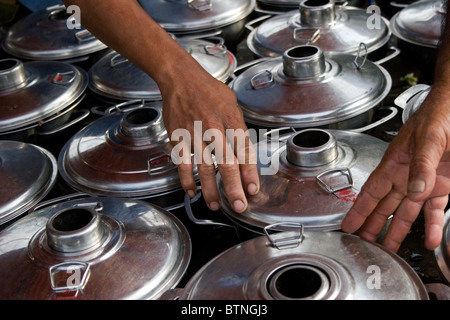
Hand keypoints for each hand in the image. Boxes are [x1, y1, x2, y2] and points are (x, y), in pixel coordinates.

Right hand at [160, 63, 259, 212]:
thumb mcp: (232, 103)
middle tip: (238, 205)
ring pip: (203, 167)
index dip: (249, 172)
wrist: (180, 78)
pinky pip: (182, 162)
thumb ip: (239, 128)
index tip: (252, 189)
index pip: (244, 150)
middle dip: (233, 187)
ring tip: (215, 205)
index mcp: (231, 118)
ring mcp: (194, 133)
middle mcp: (213, 127)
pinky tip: (192, 191)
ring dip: (209, 189)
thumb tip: (246, 154)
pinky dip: (186, 180)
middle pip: (225, 162)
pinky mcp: (177, 136)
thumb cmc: (208, 90)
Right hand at [341, 86, 449, 251]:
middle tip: (364, 241)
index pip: (371, 191)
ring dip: (398, 230)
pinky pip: (435, 210)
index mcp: (394, 163)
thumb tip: (414, 190)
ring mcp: (424, 181)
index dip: (359, 209)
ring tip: (390, 247)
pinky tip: (431, 238)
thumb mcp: (429, 138)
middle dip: (373, 224)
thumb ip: (422, 165)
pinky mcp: (443, 185)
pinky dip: (433, 225)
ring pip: (406, 212)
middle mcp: (405, 175)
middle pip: (385, 206)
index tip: (347, 224)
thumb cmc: (438, 114)